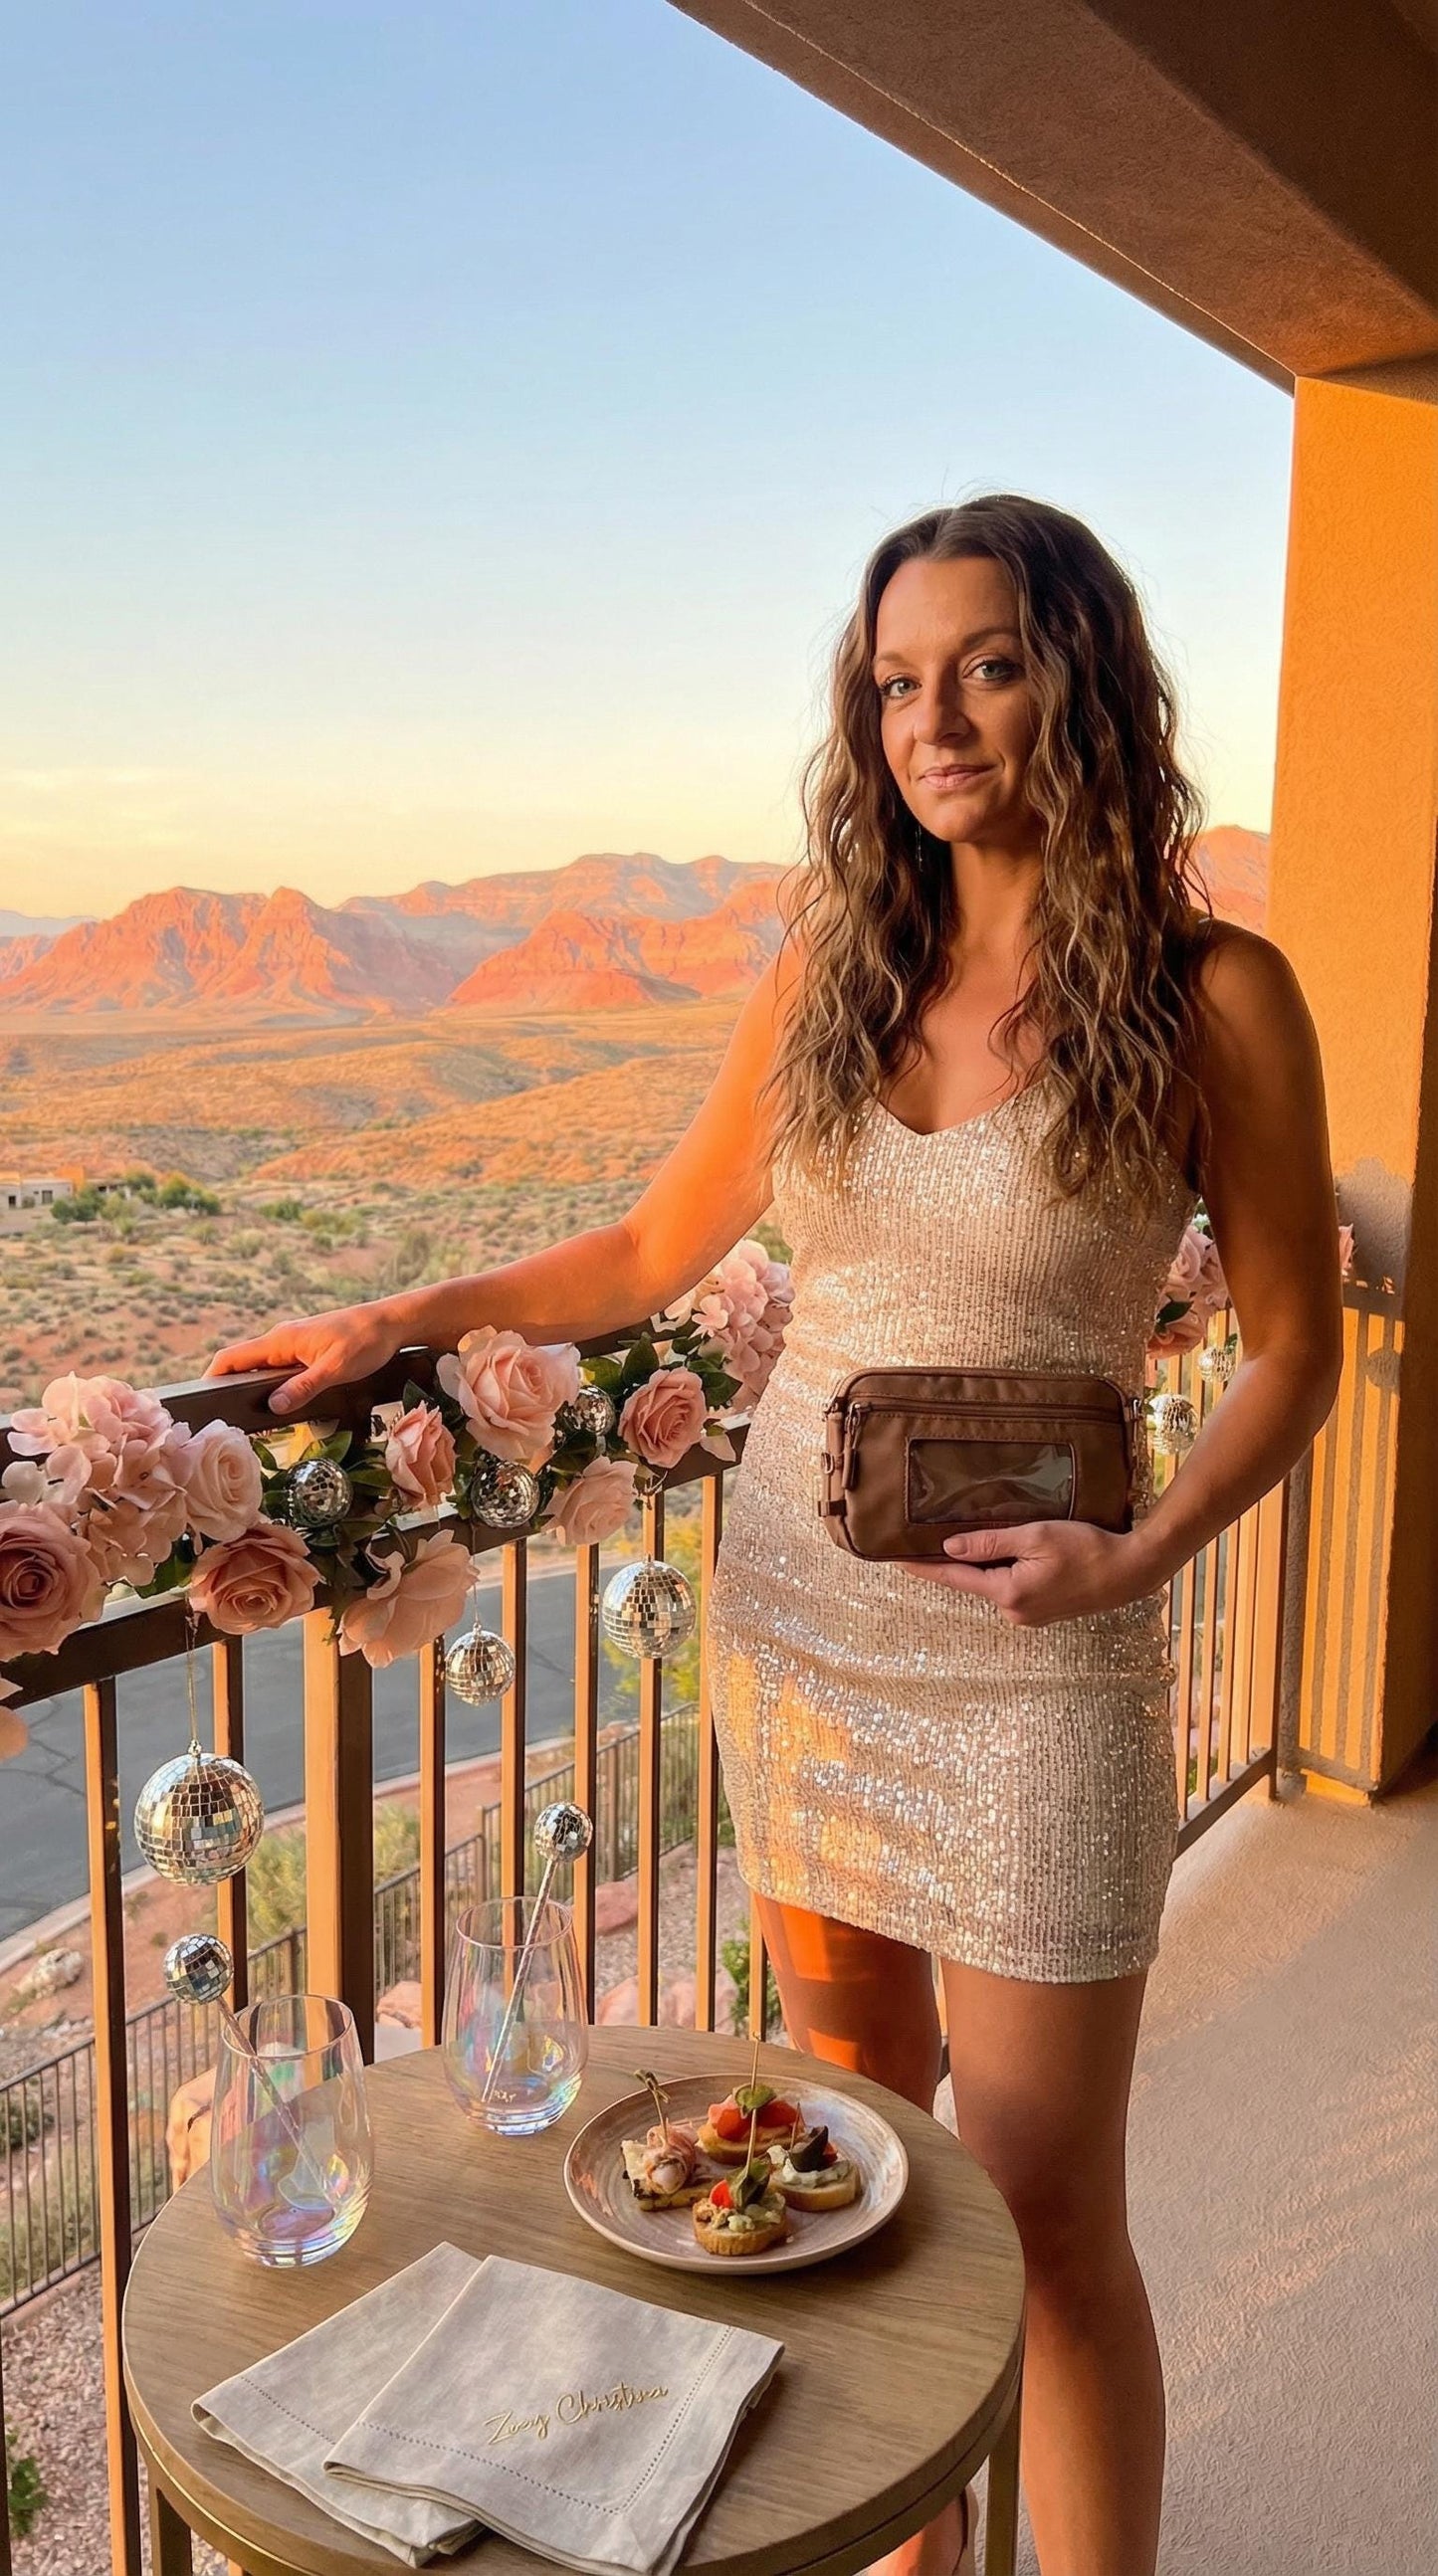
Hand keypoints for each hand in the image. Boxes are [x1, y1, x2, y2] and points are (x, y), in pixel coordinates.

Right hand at [205, 1301, 405, 1415]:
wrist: (392, 1322)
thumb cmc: (366, 1341)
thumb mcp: (336, 1369)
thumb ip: (304, 1387)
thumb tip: (273, 1406)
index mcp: (280, 1340)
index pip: (231, 1358)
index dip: (211, 1378)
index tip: (200, 1402)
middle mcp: (281, 1340)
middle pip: (242, 1365)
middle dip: (228, 1389)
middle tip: (224, 1421)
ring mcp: (293, 1344)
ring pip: (261, 1368)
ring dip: (250, 1389)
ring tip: (245, 1419)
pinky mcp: (306, 1350)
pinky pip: (278, 1368)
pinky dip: (270, 1385)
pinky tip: (277, 1405)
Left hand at [898, 1519, 1152, 1625]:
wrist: (1131, 1571)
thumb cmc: (1087, 1549)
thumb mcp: (1036, 1537)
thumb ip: (991, 1542)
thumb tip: (950, 1546)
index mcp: (1009, 1593)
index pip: (954, 1578)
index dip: (924, 1567)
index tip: (894, 1560)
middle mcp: (1014, 1611)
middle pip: (972, 1582)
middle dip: (951, 1562)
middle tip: (922, 1540)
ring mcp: (1029, 1615)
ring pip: (992, 1585)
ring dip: (979, 1565)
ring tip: (961, 1541)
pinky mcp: (1043, 1611)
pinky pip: (1010, 1589)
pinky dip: (1000, 1572)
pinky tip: (1000, 1554)